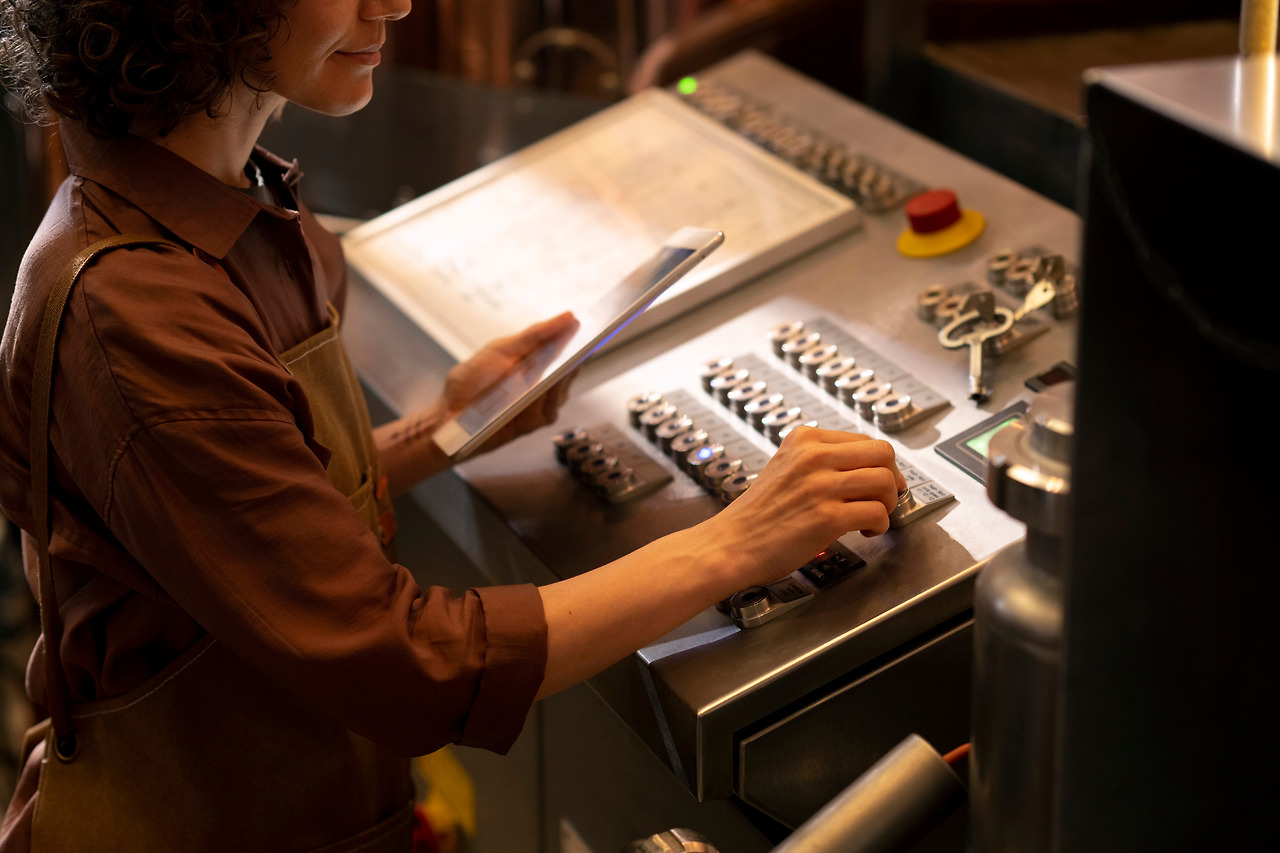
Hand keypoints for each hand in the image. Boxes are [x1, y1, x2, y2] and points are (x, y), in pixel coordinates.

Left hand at [439, 312, 579, 454]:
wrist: (449, 413)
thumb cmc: (473, 380)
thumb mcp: (502, 349)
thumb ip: (535, 335)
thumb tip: (567, 317)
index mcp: (537, 363)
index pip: (567, 350)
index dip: (581, 340)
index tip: (592, 327)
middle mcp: (543, 386)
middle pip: (569, 371)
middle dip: (576, 358)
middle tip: (583, 345)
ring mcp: (539, 406)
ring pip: (561, 391)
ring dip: (562, 378)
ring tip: (567, 363)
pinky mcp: (533, 424)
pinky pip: (547, 409)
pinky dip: (545, 397)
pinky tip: (544, 386)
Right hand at [708, 427, 904, 586]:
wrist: (730, 544)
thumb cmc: (758, 514)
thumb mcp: (786, 466)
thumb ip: (820, 460)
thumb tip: (867, 465)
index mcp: (804, 439)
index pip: (865, 440)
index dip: (881, 464)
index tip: (880, 480)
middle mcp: (813, 457)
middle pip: (883, 454)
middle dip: (892, 478)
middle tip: (887, 497)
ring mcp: (820, 486)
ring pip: (884, 482)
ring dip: (887, 504)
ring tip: (872, 517)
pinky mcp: (826, 517)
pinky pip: (877, 513)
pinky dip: (879, 525)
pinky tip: (864, 531)